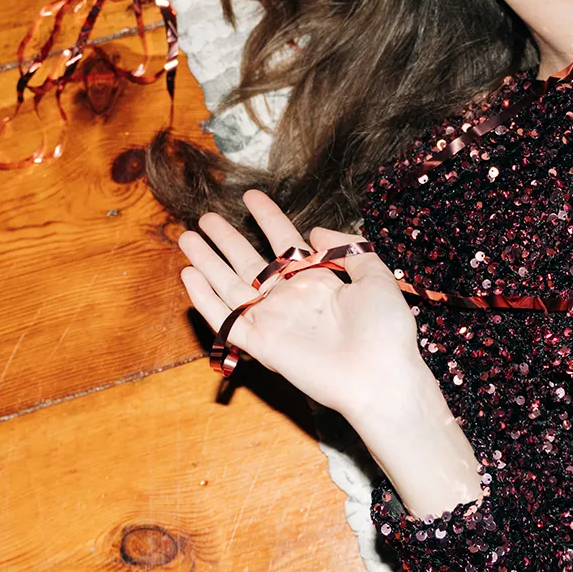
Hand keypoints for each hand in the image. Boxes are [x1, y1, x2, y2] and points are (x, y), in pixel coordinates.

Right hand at [178, 190, 426, 420]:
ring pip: (231, 287)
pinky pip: (227, 321)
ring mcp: (274, 321)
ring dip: (208, 263)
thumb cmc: (385, 329)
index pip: (285, 241)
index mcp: (317, 281)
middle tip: (205, 218)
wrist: (381, 375)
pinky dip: (206, 301)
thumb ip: (348, 249)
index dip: (267, 217)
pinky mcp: (262, 345)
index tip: (250, 196)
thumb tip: (316, 232)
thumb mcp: (375, 275)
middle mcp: (290, 298)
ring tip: (187, 238)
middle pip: (249, 262)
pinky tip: (189, 277)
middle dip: (226, 240)